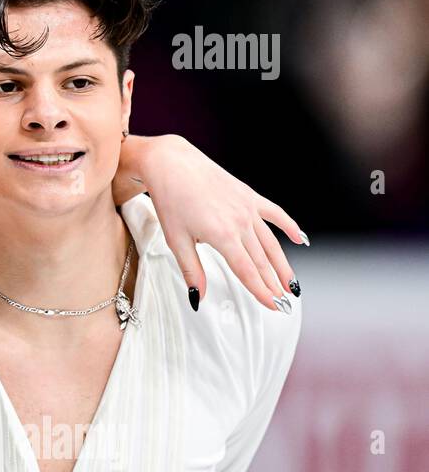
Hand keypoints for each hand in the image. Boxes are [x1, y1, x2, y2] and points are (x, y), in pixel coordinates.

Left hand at [134, 135, 304, 311]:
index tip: (273, 306)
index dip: (261, 291)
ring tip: (292, 283)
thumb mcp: (176, 240)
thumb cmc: (170, 200)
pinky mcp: (249, 196)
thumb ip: (192, 270)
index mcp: (222, 235)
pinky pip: (275, 214)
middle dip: (273, 283)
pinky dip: (289, 227)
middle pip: (261, 260)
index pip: (247, 271)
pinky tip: (301, 240)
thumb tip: (198, 298)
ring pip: (271, 242)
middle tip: (284, 303)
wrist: (172, 164)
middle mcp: (240, 222)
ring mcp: (248, 208)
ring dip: (282, 264)